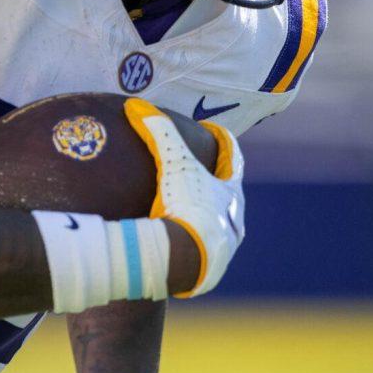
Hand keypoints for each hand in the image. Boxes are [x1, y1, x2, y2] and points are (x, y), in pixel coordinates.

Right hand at [124, 98, 243, 297]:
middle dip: (217, 180)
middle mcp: (234, 218)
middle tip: (200, 170)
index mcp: (231, 192)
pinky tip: (179, 242)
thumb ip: (159, 133)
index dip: (223, 140)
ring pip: (220, 223)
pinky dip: (193, 241)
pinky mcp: (211, 268)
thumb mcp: (173, 165)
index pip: (233, 157)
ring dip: (207, 213)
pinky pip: (203, 250)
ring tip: (188, 209)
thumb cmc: (187, 207)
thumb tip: (138, 105)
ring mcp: (225, 244)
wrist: (188, 261)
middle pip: (229, 192)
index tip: (212, 130)